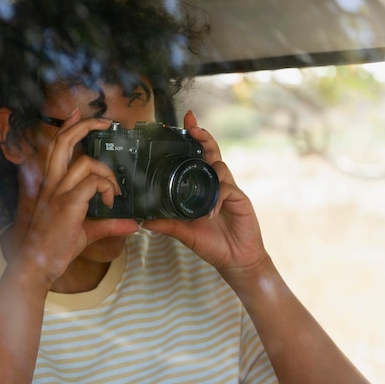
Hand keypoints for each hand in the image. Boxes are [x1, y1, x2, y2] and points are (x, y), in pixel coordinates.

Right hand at [18, 108, 138, 284]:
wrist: (36, 265)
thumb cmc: (54, 248)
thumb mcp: (85, 232)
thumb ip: (109, 224)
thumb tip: (133, 224)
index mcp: (51, 184)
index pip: (58, 146)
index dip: (68, 126)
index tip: (76, 113)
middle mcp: (52, 183)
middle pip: (63, 142)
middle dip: (84, 125)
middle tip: (105, 122)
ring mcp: (58, 192)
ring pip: (85, 162)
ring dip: (107, 173)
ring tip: (114, 191)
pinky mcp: (67, 203)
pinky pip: (92, 183)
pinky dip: (107, 188)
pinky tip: (111, 201)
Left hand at [142, 111, 267, 272]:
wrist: (236, 261)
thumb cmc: (212, 244)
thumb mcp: (184, 233)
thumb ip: (166, 224)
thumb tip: (144, 221)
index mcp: (203, 187)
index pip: (198, 158)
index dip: (193, 140)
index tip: (183, 123)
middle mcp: (216, 184)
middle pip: (211, 153)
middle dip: (203, 136)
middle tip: (192, 124)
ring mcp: (229, 190)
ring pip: (219, 167)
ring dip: (209, 166)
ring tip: (201, 166)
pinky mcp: (240, 200)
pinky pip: (227, 190)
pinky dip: (216, 198)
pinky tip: (210, 212)